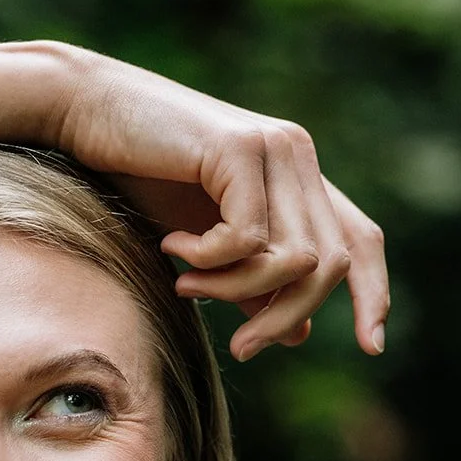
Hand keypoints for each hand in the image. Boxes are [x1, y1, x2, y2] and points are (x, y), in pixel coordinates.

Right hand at [50, 47, 387, 360]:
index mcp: (295, 175)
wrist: (86, 111)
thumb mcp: (200, 240)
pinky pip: (246, 237)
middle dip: (284, 317)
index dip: (373, 293)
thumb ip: (249, 280)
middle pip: (330, 262)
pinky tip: (171, 244)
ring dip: (235, 289)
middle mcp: (296, 156)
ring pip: (294, 257)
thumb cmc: (134, 172)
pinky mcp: (241, 148)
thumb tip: (298, 334)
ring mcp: (275, 148)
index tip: (371, 348)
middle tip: (239, 348)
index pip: (360, 238)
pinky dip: (208, 259)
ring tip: (185, 283)